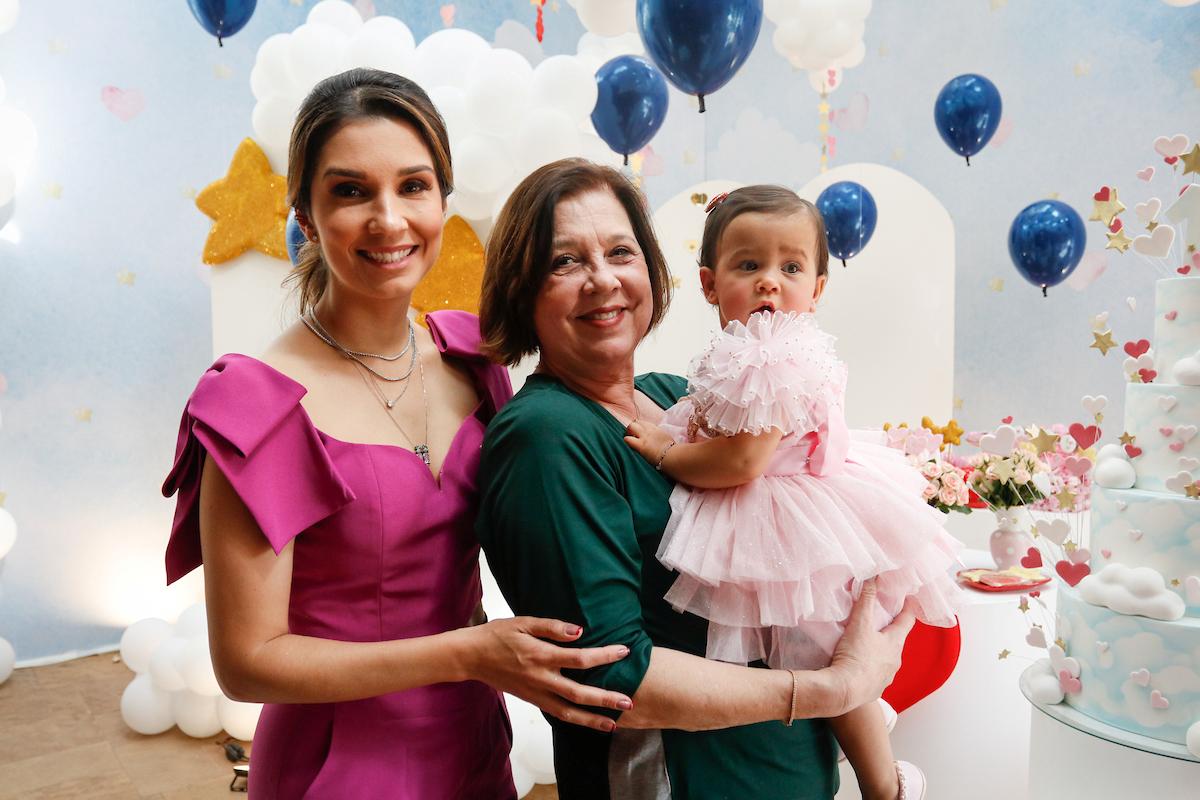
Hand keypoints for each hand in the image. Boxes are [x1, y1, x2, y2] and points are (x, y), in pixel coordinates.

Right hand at [462, 617, 632, 732]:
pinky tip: (589, 721)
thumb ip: (552, 627)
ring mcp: (535, 693)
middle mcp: (540, 678)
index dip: (604, 656)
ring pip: (567, 712)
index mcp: (540, 656)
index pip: (579, 658)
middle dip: (605, 698)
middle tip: (629, 702)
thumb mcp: (523, 622)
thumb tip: (579, 631)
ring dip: (592, 719)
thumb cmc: (497, 635)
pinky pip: (556, 713)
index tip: (624, 651)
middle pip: (578, 693)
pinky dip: (575, 719)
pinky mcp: (531, 700)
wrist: (471, 657)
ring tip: (613, 724)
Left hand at [624, 420, 674, 465]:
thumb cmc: (673, 452)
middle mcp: (650, 430)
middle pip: (637, 422)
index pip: (645, 423)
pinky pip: (628, 439)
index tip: (639, 432)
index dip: (640, 427)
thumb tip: (661, 442)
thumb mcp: (668, 440)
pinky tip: (629, 446)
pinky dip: (627, 441)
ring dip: (628, 433)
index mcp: (657, 429)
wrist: (673, 456)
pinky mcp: (640, 445)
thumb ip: (661, 438)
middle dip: (633, 428)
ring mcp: (644, 437)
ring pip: (631, 427)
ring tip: (629, 439)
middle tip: (631, 435)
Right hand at [826, 580, 916, 714]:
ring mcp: (886, 677)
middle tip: (880, 621)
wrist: (843, 691)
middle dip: (889, 632)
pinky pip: (874, 675)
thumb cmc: (855, 655)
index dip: (908, 608)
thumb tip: (873, 577)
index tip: (910, 599)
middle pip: (896, 642)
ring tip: (864, 645)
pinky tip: (856, 666)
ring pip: (885, 660)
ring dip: (878, 652)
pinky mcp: (874, 690)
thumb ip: (866, 599)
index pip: (907, 621)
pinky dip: (868, 668)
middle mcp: (895, 661)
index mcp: (895, 643)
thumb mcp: (859, 623)